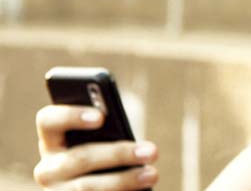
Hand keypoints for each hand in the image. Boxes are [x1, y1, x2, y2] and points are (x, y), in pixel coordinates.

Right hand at [34, 105, 159, 189]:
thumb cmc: (104, 163)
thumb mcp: (102, 147)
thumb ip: (108, 137)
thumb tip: (134, 142)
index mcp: (52, 142)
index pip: (48, 121)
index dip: (71, 116)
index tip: (100, 117)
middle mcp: (48, 169)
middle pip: (80, 157)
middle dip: (118, 154)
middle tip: (152, 151)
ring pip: (87, 187)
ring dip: (124, 180)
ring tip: (152, 174)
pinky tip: (142, 190)